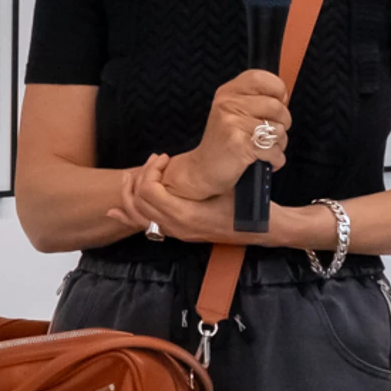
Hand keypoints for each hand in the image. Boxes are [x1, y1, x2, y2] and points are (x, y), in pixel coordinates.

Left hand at [107, 166, 330, 249]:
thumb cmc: (248, 204)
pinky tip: (126, 207)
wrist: (264, 229)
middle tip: (154, 161)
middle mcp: (176, 227)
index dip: (151, 171)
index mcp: (185, 215)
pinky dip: (135, 212)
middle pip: (138, 203)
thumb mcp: (224, 185)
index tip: (165, 157)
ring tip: (138, 175)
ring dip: (133, 193)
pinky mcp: (180, 233)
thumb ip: (196, 178)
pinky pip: (148, 223)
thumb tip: (174, 161)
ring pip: (140, 216)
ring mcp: (177, 233)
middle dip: (139, 178)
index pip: (149, 192)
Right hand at [166, 68, 289, 197]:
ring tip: (265, 148)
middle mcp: (228, 104)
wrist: (204, 170)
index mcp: (228, 92)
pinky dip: (275, 159)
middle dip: (283, 123)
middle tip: (271, 132)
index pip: (260, 78)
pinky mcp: (239, 145)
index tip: (278, 102)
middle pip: (276, 105)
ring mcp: (232, 124)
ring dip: (279, 143)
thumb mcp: (233, 112)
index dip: (277, 89)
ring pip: (278, 129)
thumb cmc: (225, 142)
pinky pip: (274, 149)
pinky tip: (264, 160)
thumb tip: (284, 97)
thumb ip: (255, 99)